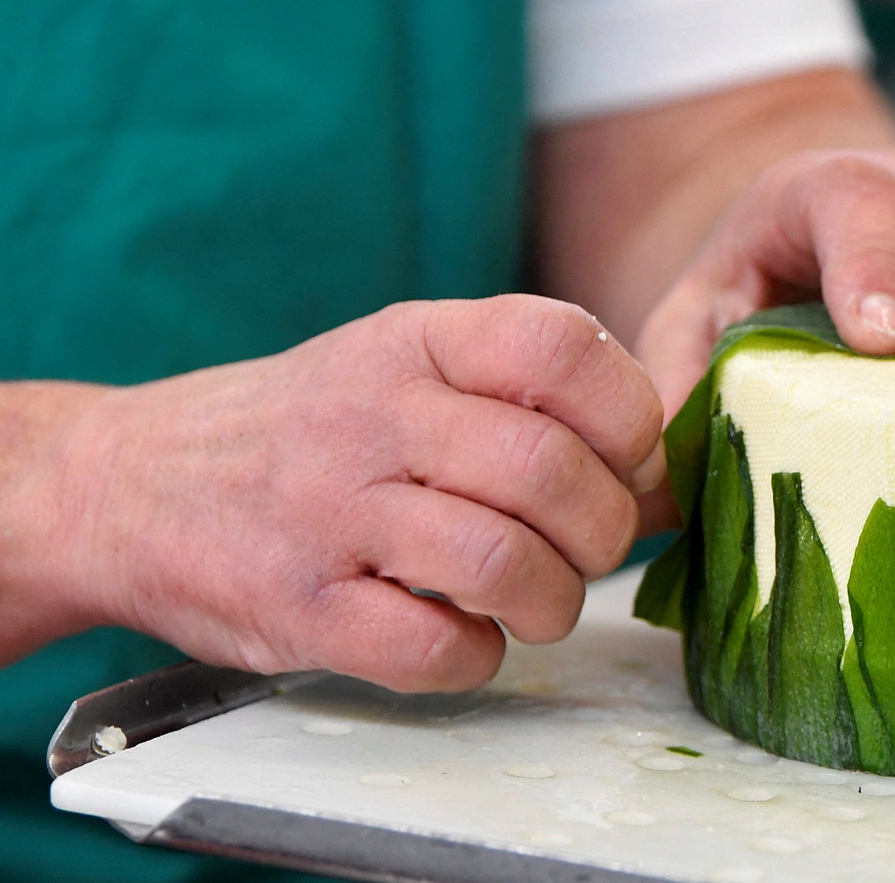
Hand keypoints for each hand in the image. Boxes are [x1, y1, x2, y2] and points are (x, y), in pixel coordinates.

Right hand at [28, 296, 662, 690]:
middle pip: (551, 472)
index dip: (629, 415)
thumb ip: (522, 393)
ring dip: (553, 602)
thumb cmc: (307, 431)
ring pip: (504, 565)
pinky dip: (477, 657)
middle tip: (587, 548)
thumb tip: (663, 471)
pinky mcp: (300, 610)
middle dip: (603, 531)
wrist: (127, 483)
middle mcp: (373, 415)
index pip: (563, 346)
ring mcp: (330, 514)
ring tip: (538, 602)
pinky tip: (462, 636)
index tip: (628, 461)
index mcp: (414, 340)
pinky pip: (436, 650)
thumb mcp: (403, 363)